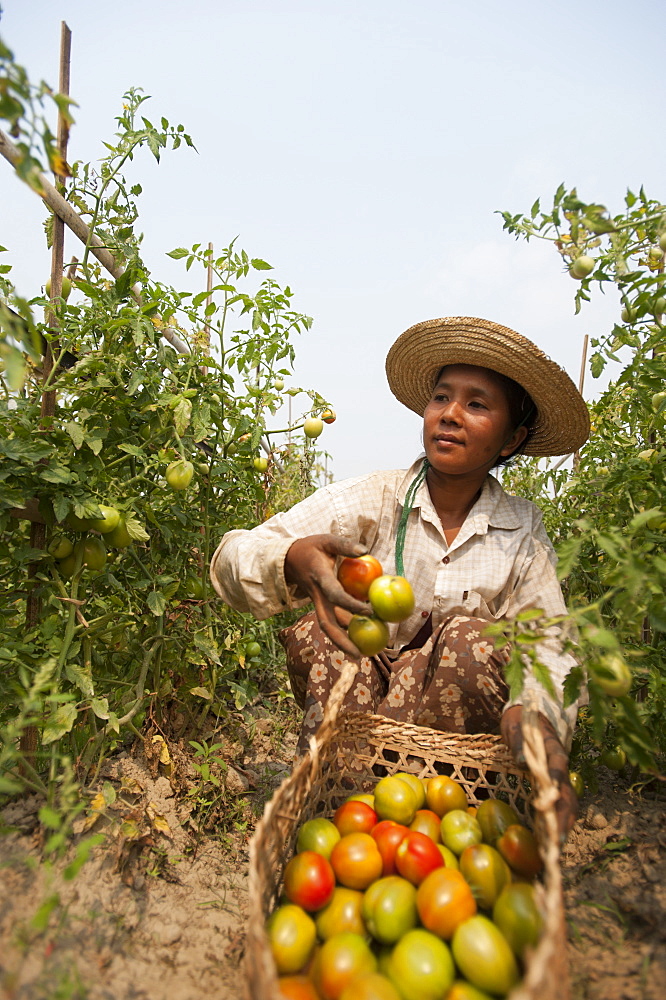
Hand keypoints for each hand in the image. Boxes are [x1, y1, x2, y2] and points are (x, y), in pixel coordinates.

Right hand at [285, 534, 371, 657]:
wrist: (287, 559)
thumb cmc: (310, 548)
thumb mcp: (326, 540)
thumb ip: (344, 545)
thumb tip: (365, 550)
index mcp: (319, 578)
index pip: (334, 594)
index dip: (350, 604)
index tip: (369, 610)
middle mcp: (316, 595)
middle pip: (327, 623)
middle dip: (342, 641)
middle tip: (360, 655)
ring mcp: (316, 602)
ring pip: (328, 625)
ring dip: (344, 641)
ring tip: (363, 654)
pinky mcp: (319, 605)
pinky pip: (332, 620)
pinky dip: (345, 630)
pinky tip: (360, 638)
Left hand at [500, 705, 577, 841]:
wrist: (528, 716)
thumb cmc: (520, 721)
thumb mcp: (515, 726)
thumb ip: (518, 742)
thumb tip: (522, 760)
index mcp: (552, 749)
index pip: (558, 769)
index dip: (556, 787)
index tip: (548, 804)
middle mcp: (560, 767)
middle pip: (568, 794)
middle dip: (563, 818)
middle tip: (556, 842)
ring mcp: (559, 778)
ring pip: (568, 804)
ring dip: (563, 825)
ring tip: (555, 849)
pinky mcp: (553, 786)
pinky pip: (559, 805)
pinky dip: (556, 822)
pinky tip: (548, 840)